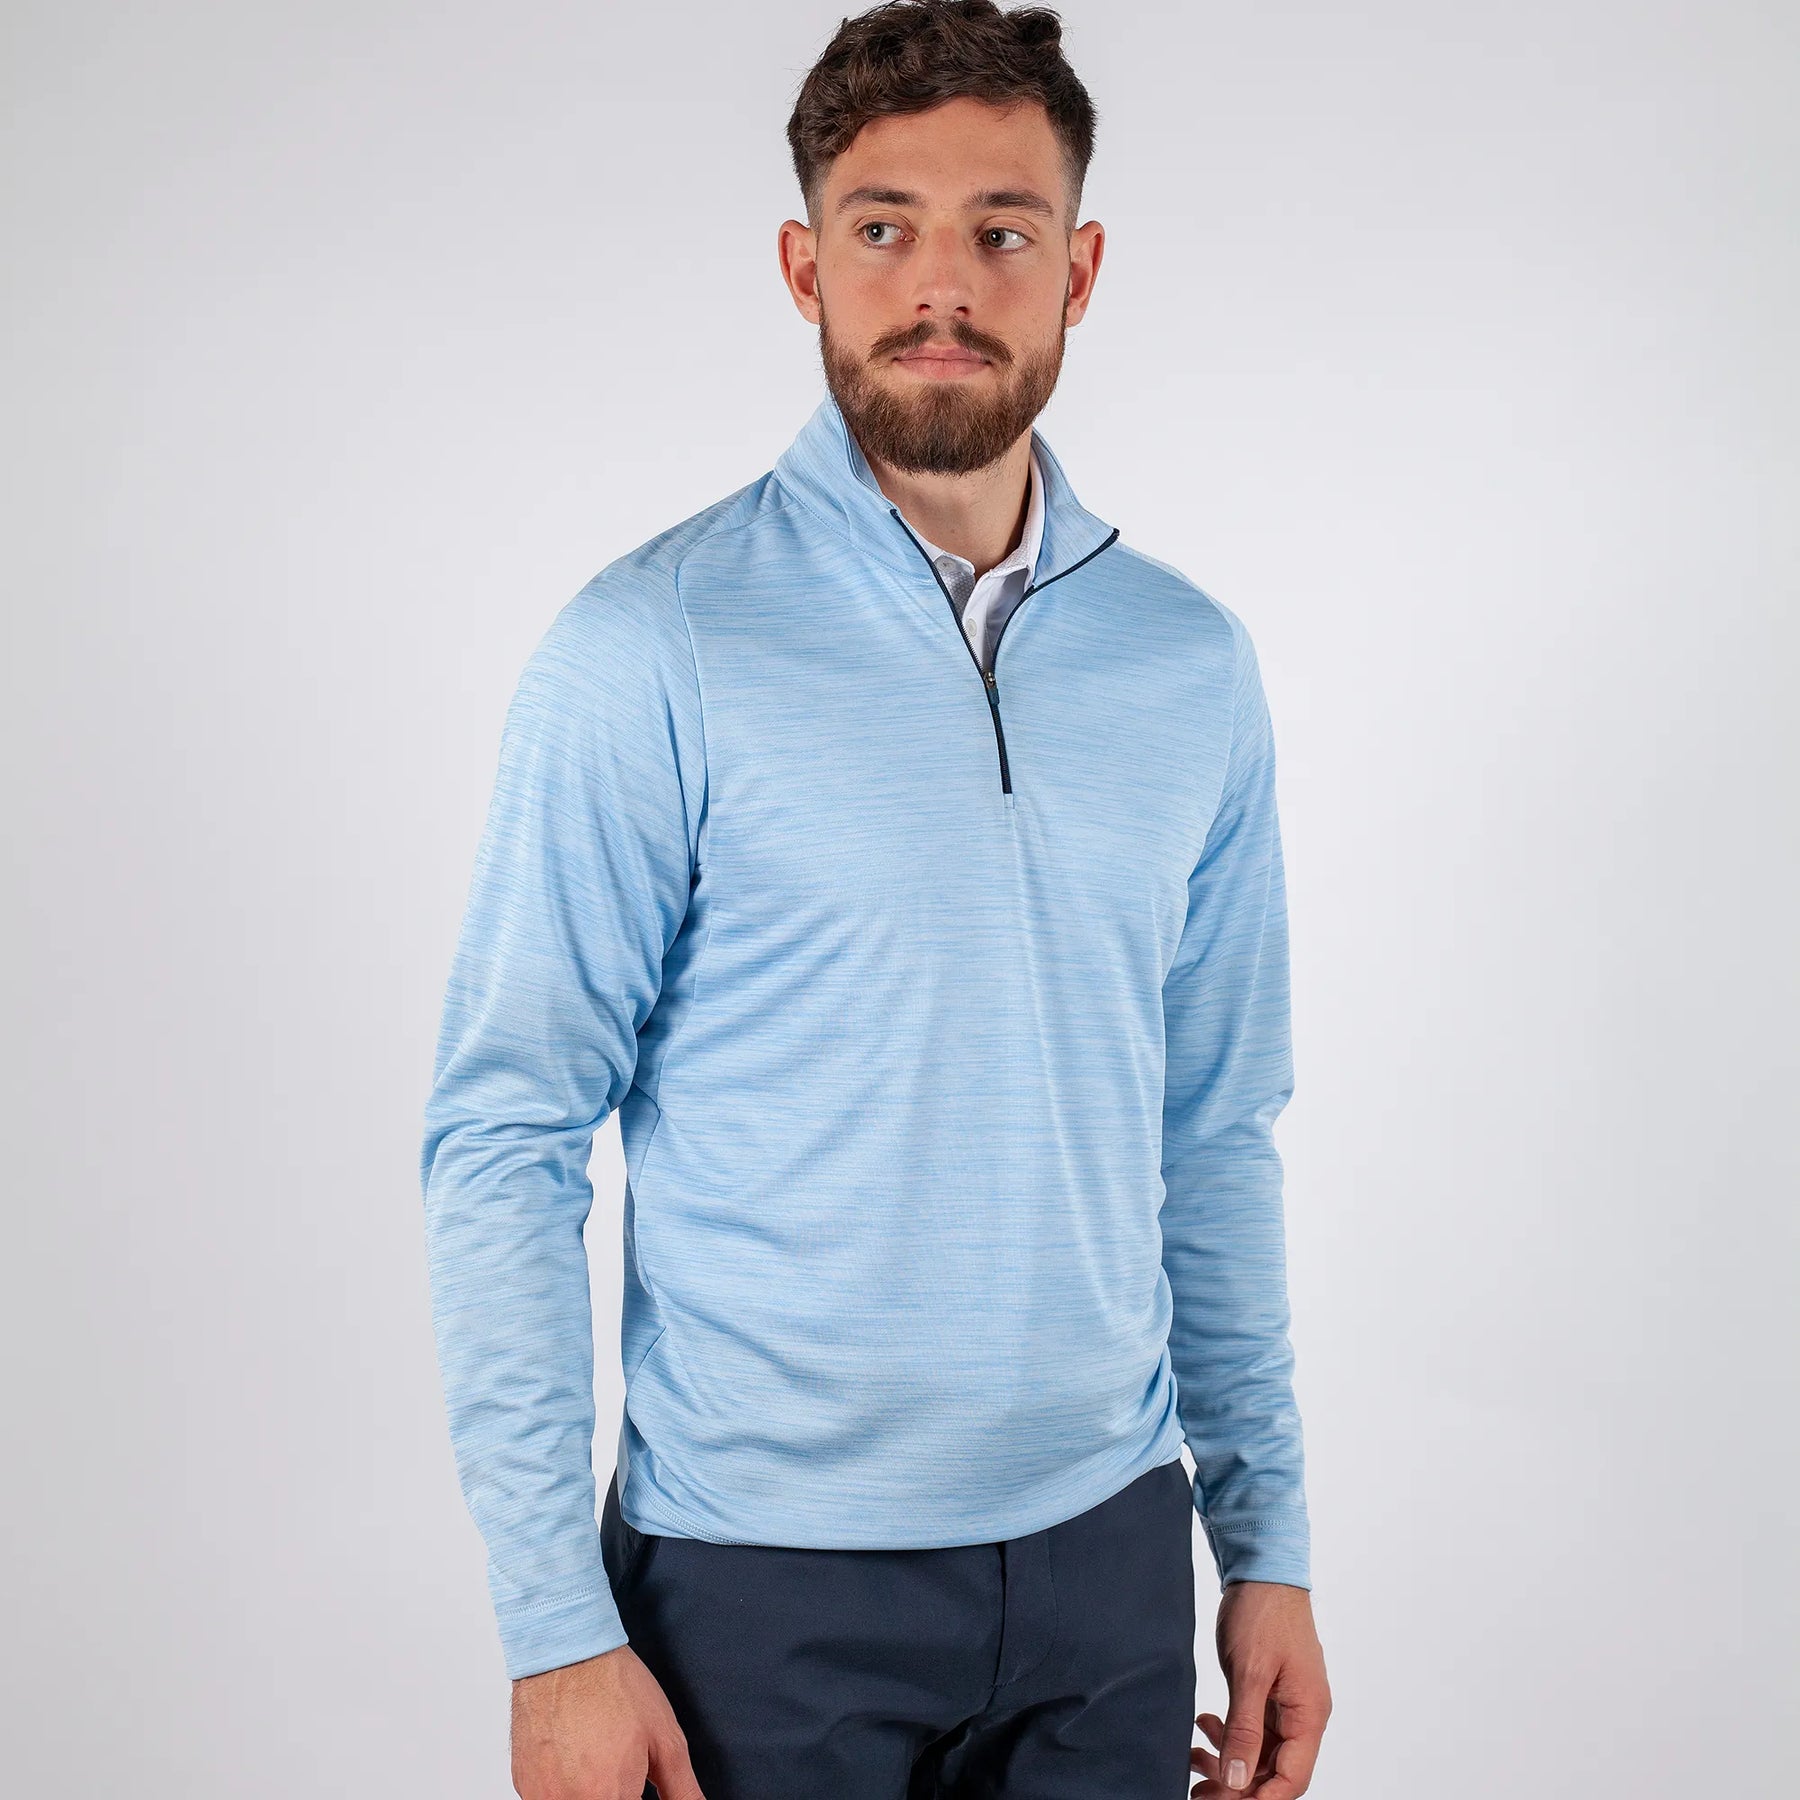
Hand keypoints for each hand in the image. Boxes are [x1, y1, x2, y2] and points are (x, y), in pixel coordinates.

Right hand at [511, 1643, 705, 1799]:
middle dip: (618, 1792)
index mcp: (610, 1797)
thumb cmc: (614, 1686)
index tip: (637, 1784)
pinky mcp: (524, 1785)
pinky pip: (550, 1797)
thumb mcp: (665, 1738)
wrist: (565, 1652)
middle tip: (622, 1765)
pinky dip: (566, 1787)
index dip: (636, 1797)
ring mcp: (542, 1796)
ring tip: (599, 1755)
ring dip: (592, 1790)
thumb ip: (682, 1790)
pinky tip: (576, 1755)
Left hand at [1190, 1580, 1329, 1798]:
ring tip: (1192, 1760)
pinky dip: (1227, 1734)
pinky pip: (1250, 1729)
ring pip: (1259, 1752)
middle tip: (1197, 1791)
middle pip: (1273, 1771)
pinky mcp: (1267, 1692)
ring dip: (1228, 1761)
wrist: (1261, 1569)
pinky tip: (1203, 1725)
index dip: (1260, 1798)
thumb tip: (1239, 1780)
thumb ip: (1244, 1728)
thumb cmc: (1264, 1614)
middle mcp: (1302, 1716)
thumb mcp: (1250, 1672)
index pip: (1292, 1778)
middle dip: (1237, 1785)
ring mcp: (1285, 1704)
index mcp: (1309, 1715)